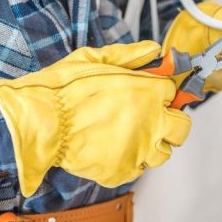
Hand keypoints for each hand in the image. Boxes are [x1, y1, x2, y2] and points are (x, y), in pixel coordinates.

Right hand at [0, 41, 190, 196]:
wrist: (39, 123)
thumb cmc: (62, 90)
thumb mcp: (94, 59)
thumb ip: (128, 55)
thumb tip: (153, 50)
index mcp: (148, 92)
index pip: (173, 92)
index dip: (162, 92)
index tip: (154, 94)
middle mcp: (150, 122)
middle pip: (181, 127)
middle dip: (170, 121)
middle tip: (152, 117)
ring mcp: (138, 150)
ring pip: (164, 152)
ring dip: (153, 143)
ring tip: (131, 135)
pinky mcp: (123, 171)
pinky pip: (139, 169)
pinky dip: (131, 161)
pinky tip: (114, 149)